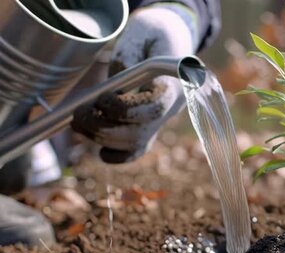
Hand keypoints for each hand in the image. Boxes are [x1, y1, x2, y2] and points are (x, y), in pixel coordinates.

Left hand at [72, 4, 196, 162]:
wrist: (165, 41)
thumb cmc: (152, 35)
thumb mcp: (141, 35)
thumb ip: (128, 61)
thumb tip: (111, 91)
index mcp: (175, 84)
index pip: (155, 108)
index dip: (126, 110)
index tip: (102, 99)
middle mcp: (172, 109)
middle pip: (141, 132)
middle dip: (105, 127)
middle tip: (79, 114)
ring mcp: (161, 121)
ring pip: (134, 143)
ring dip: (102, 138)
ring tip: (79, 121)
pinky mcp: (149, 127)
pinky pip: (136, 151)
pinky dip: (117, 156)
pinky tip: (101, 152)